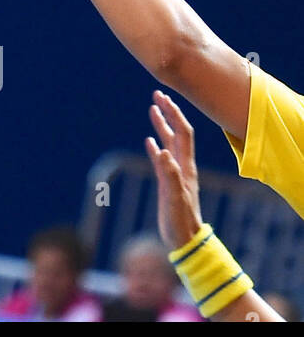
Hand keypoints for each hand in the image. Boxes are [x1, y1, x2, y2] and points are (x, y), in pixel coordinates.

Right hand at [144, 90, 203, 250]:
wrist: (187, 241)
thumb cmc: (181, 222)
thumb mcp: (175, 198)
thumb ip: (169, 174)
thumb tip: (161, 149)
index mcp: (185, 167)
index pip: (182, 134)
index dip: (174, 115)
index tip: (162, 99)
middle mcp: (182, 166)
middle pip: (177, 133)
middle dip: (169, 113)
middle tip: (157, 95)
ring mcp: (176, 173)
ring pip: (169, 143)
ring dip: (162, 125)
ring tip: (153, 110)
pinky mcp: (169, 182)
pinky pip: (162, 158)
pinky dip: (156, 145)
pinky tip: (149, 140)